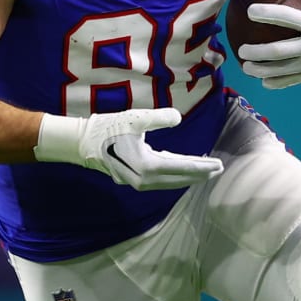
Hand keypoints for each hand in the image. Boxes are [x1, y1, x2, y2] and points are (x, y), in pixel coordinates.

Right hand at [35, 107, 223, 190]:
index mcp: (148, 166)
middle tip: (217, 169)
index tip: (218, 165)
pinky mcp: (132, 179)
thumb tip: (177, 118)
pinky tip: (178, 167)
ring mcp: (137, 182)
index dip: (202, 166)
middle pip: (178, 179)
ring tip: (202, 170)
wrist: (81, 142)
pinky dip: (172, 174)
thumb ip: (160, 118)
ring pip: (169, 182)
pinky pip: (159, 180)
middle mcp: (144, 179)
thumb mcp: (136, 119)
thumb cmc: (108, 128)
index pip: (182, 167)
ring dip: (187, 176)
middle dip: (199, 174)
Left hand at [235, 0, 300, 89]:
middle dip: (255, 51)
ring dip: (260, 70)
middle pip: (277, 51)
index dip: (266, 13)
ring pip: (280, 70)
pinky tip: (264, 80)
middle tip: (241, 49)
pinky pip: (291, 80)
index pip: (286, 17)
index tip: (250, 10)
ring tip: (245, 66)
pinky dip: (276, 82)